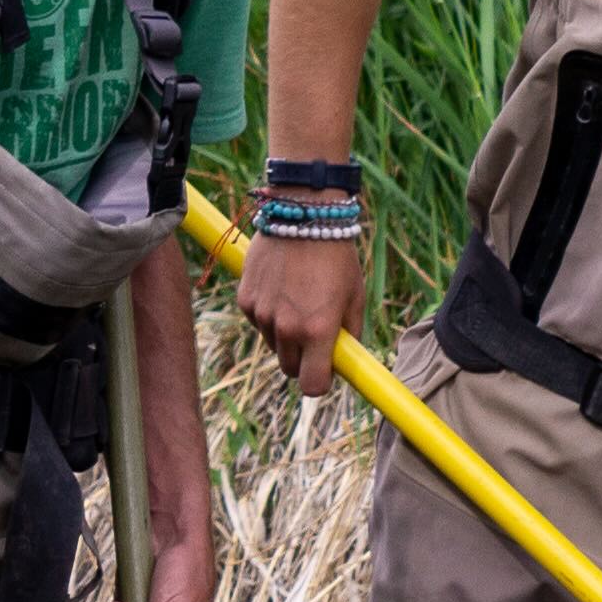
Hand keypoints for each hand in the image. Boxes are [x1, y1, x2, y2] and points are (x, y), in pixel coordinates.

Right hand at [238, 229, 365, 395]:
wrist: (303, 215)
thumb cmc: (336, 256)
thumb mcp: (355, 296)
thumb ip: (350, 334)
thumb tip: (346, 359)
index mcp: (318, 331)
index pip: (312, 386)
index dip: (320, 382)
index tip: (325, 371)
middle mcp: (287, 328)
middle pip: (289, 370)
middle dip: (302, 360)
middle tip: (314, 336)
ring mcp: (262, 315)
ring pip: (273, 345)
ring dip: (285, 335)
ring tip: (298, 301)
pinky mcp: (246, 300)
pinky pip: (258, 322)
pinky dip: (268, 314)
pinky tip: (281, 288)